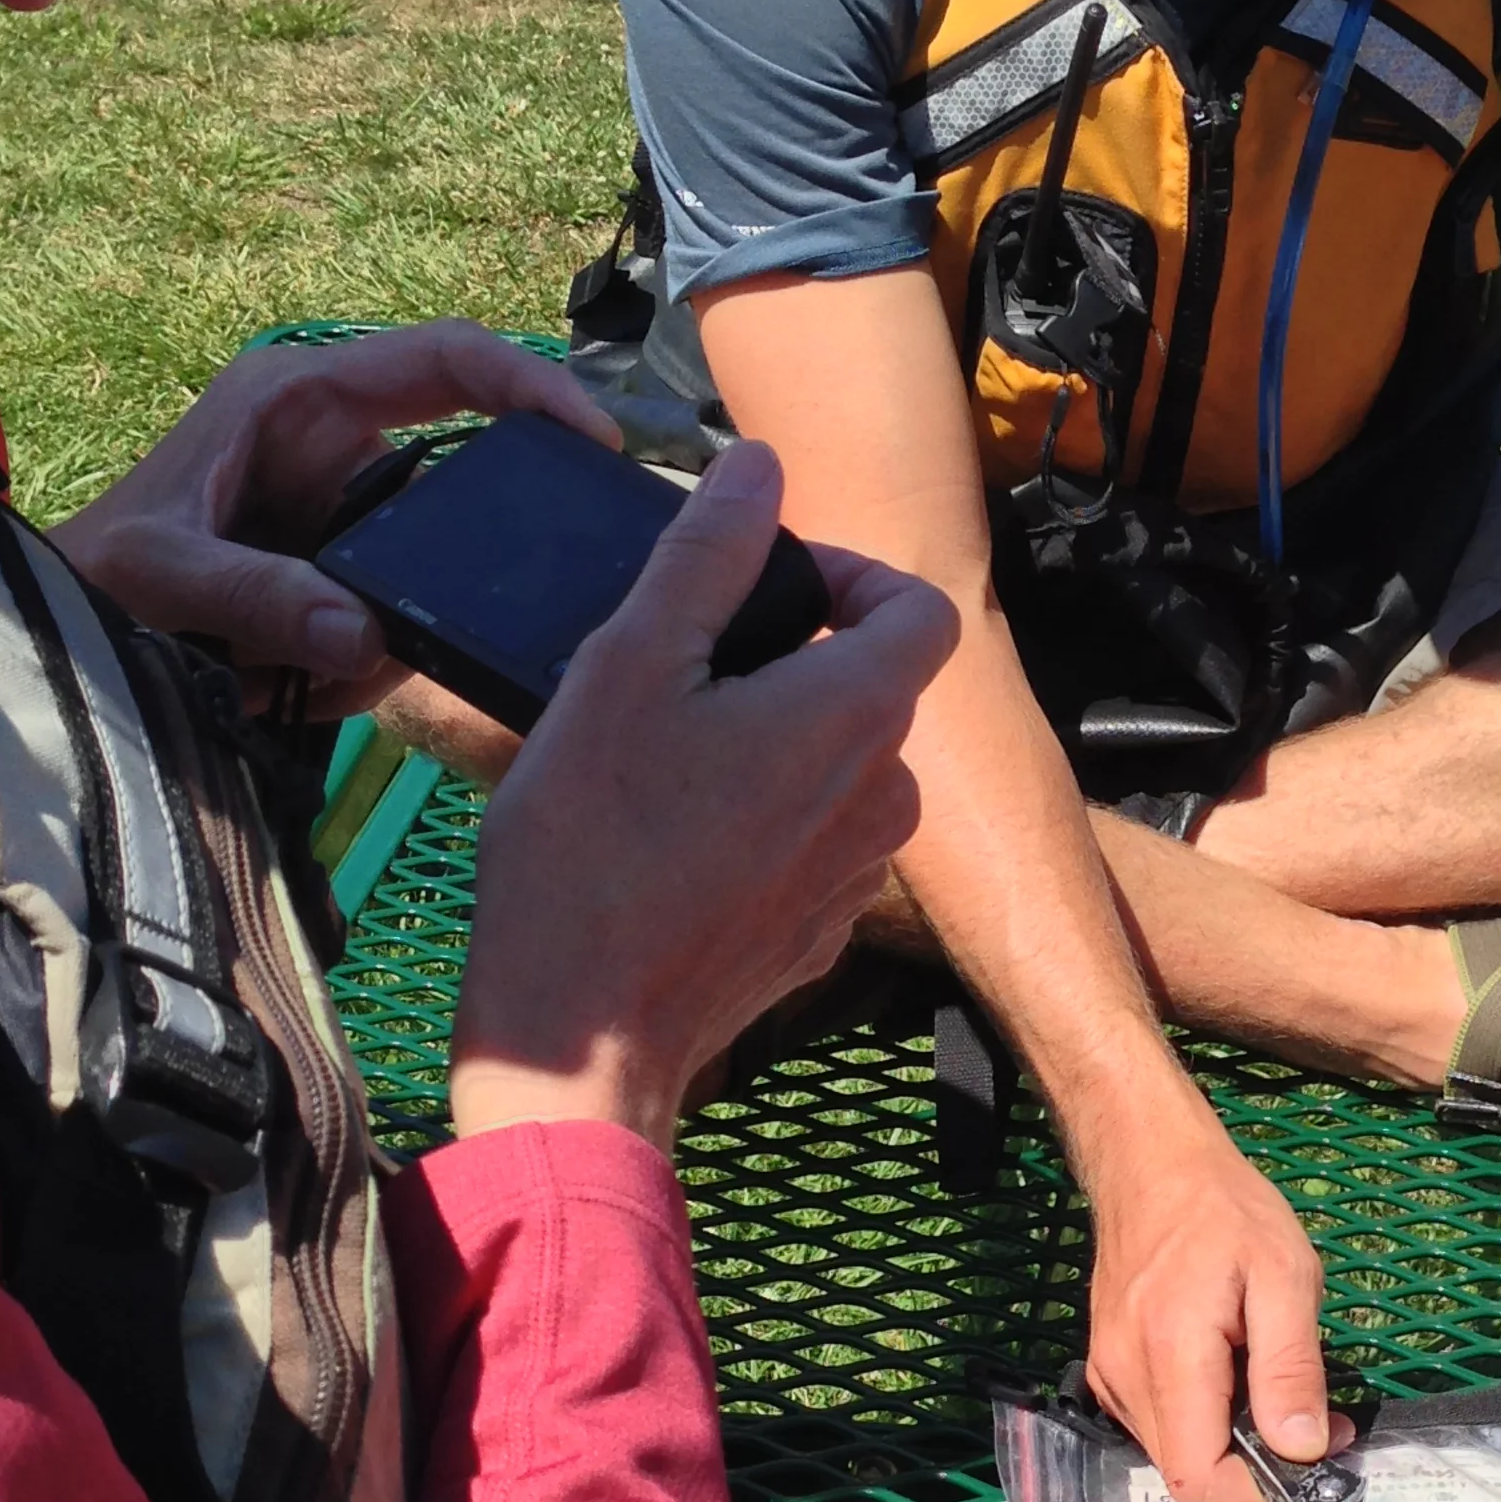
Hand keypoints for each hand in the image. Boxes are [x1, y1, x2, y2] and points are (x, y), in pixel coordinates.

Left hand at [53, 323, 614, 698]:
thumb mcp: (160, 576)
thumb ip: (255, 596)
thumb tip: (365, 633)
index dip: (530, 385)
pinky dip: (361, 669)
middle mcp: (336, 444)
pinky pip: (400, 620)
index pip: (445, 359)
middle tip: (449, 624)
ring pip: (433, 571)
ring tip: (290, 679)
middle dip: (453, 563)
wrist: (63, 633)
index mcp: (299, 399)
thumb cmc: (94, 573)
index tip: (596, 440)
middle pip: (460, 478)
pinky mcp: (346, 573)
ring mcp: (347, 512)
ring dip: (381, 639)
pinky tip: (285, 689)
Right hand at [450, 444, 952, 1148]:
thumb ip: (706, 557)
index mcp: (856, 715)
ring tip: (664, 756)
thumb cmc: (592, 846)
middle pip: (872, 687)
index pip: (917, 607)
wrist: (584, 1033)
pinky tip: (670, 840)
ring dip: (771, 742)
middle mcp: (886, 795)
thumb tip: (758, 468)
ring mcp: (859, 876)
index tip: (764, 588)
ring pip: (838, 767)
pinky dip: (759, 821)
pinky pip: (810, 844)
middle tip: (681, 669)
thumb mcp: (629, 666)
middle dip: (791, 658)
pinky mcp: (820, 935)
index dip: (850, 576)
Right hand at [1081, 1107, 1339, 1501]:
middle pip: (1185, 1474)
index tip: (1314, 1462)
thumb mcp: (1284, 1275)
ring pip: (1172, 1453)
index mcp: (1170, 1355)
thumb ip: (1291, 1366)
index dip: (1255, 1496)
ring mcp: (1108, 1375)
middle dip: (1253, 1471)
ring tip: (1276, 1392)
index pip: (1199, 1476)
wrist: (1150, 1166)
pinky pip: (1158, 1425)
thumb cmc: (1225, 1211)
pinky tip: (1234, 1377)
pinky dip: (1203, 1422)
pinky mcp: (1107, 1368)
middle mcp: (1125, 1376)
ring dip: (1229, 1447)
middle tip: (1315, 1426)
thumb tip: (1304, 1448)